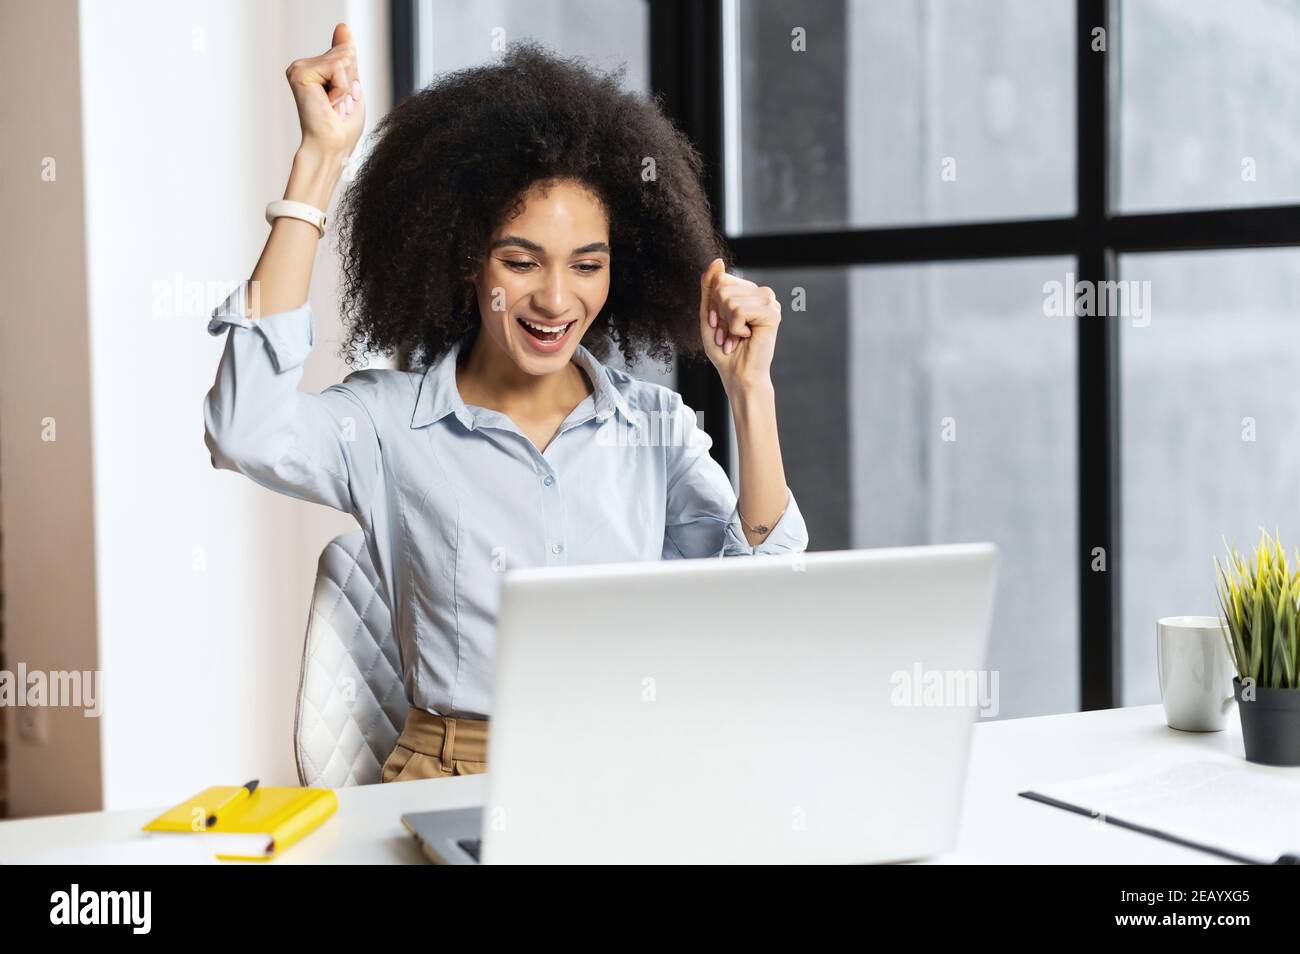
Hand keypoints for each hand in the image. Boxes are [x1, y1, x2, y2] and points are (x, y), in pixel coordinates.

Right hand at [286, 23, 364, 159]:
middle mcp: (303, 66)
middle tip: (338, 106)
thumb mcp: (352, 85)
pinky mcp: (300, 73)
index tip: (340, 102)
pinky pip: (337, 68)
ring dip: (346, 89)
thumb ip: (347, 56)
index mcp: (314, 68)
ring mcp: (299, 68)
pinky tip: (329, 104)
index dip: (353, 79)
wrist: (331, 147)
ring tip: (333, 106)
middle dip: (351, 83)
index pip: (346, 54)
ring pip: (342, 60)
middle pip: (346, 54)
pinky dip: (341, 90)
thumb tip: (342, 27)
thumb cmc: (342, 127)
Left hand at [697, 258, 781, 394]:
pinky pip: (740, 311)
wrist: (737, 374)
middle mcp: (760, 293)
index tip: (719, 324)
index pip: (720, 280)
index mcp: (747, 291)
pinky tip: (747, 337)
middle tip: (729, 334)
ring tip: (737, 337)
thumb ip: (710, 287)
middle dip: (719, 316)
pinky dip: (735, 329)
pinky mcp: (773, 313)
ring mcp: (769, 301)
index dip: (713, 305)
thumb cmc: (724, 349)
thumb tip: (718, 261)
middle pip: (723, 288)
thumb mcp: (709, 314)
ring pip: (730, 299)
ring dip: (727, 324)